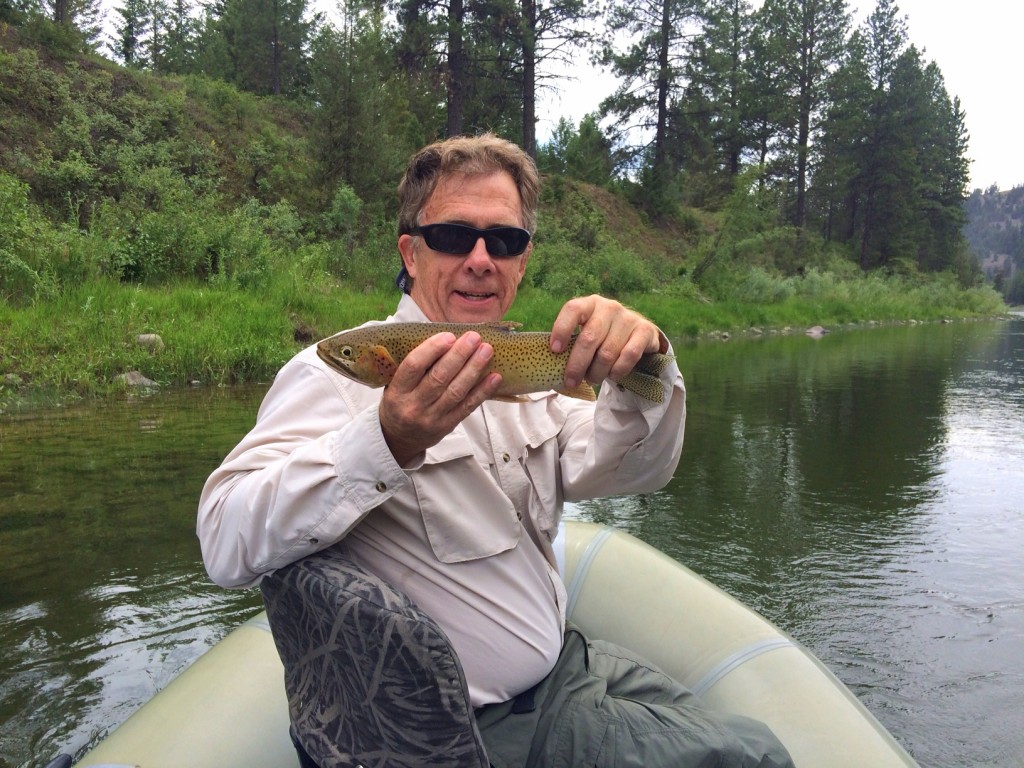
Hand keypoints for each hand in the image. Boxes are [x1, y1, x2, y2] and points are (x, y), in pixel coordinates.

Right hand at [379, 331, 502, 465]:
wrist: (398, 439)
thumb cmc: (399, 403)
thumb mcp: (394, 385)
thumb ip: (415, 367)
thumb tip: (445, 339)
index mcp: (396, 391)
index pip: (413, 366)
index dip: (432, 349)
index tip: (449, 336)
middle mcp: (413, 405)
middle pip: (439, 377)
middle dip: (459, 355)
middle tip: (474, 338)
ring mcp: (431, 418)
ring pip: (456, 391)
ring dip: (473, 369)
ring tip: (486, 350)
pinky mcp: (447, 426)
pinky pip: (467, 407)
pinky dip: (482, 391)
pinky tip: (494, 376)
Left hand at [550, 295, 664, 389]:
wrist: (638, 335)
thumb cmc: (603, 336)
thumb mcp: (587, 332)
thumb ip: (572, 341)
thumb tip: (549, 363)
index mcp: (590, 304)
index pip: (573, 309)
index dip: (561, 329)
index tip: (555, 350)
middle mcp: (609, 307)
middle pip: (588, 338)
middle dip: (577, 365)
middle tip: (571, 381)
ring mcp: (628, 318)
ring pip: (607, 353)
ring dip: (597, 372)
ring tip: (593, 379)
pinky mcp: (645, 330)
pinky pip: (628, 356)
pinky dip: (617, 371)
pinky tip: (613, 375)